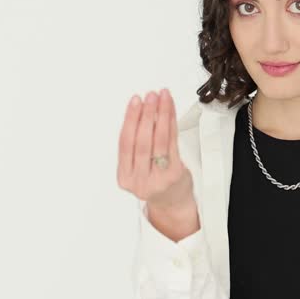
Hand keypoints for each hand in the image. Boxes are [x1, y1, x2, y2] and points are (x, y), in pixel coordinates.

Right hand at [116, 88, 196, 215]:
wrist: (171, 203)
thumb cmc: (153, 180)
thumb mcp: (137, 167)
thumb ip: (136, 145)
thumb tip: (142, 109)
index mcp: (124, 177)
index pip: (125, 143)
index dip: (130, 120)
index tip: (134, 102)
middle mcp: (139, 180)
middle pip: (142, 141)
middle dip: (146, 114)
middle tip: (149, 96)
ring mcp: (158, 179)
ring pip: (159, 141)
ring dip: (161, 115)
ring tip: (162, 98)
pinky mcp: (175, 174)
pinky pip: (173, 143)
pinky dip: (171, 124)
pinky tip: (170, 111)